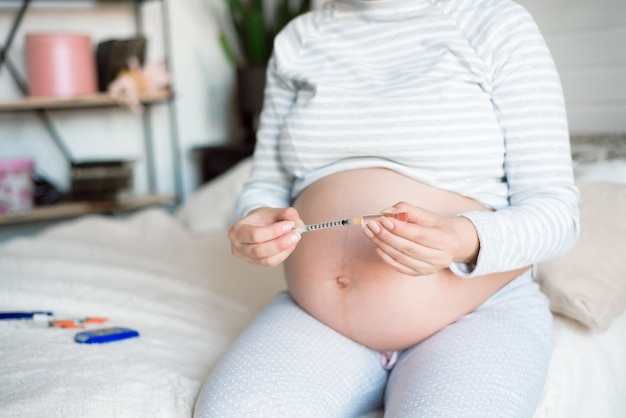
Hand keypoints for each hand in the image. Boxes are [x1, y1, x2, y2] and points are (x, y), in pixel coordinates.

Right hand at [228, 207, 302, 266]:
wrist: (257, 225)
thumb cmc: (262, 218)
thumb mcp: (272, 211)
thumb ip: (286, 214)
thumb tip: (297, 223)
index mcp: (237, 231)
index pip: (254, 235)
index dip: (274, 231)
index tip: (289, 224)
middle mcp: (238, 247)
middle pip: (259, 250)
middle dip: (280, 243)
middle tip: (295, 234)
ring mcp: (246, 257)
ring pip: (267, 260)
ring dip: (284, 249)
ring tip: (295, 237)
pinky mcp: (257, 263)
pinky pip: (272, 263)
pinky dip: (284, 254)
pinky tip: (290, 244)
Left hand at [362, 202, 478, 275]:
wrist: (447, 243)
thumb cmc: (435, 226)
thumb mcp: (427, 214)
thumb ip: (408, 210)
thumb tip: (386, 211)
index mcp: (447, 240)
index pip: (420, 235)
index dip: (400, 228)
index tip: (383, 220)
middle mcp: (441, 258)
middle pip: (409, 248)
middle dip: (387, 236)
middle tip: (372, 225)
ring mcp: (430, 269)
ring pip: (401, 258)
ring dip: (382, 245)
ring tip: (370, 232)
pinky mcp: (418, 274)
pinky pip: (397, 266)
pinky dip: (384, 255)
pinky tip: (376, 244)